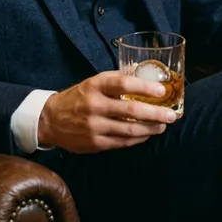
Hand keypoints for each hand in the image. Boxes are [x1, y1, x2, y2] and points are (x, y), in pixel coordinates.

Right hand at [38, 70, 177, 152]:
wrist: (50, 120)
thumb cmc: (78, 97)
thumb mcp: (93, 82)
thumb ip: (116, 81)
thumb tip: (145, 78)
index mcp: (95, 86)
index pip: (123, 84)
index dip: (144, 88)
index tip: (162, 92)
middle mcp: (94, 105)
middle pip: (130, 110)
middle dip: (155, 113)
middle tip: (171, 115)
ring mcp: (94, 126)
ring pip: (129, 129)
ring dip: (150, 129)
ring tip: (162, 125)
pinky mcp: (95, 143)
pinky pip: (122, 142)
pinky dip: (138, 138)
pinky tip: (147, 134)